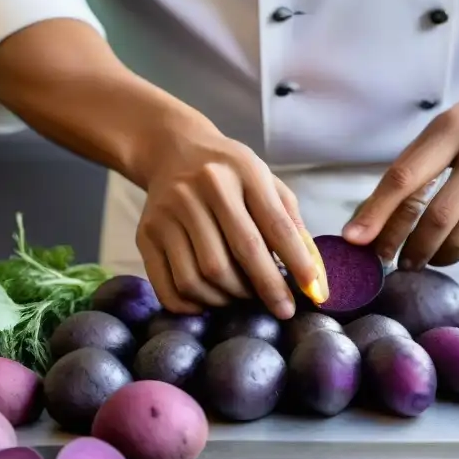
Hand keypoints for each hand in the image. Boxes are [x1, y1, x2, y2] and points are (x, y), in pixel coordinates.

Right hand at [136, 111, 317, 318]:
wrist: (172, 150)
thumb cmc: (231, 175)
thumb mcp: (267, 183)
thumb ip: (292, 224)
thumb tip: (314, 276)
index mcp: (243, 171)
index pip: (275, 226)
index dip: (297, 264)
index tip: (313, 293)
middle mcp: (204, 187)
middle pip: (239, 253)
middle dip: (267, 288)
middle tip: (282, 308)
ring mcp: (170, 210)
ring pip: (202, 276)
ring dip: (229, 298)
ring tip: (243, 296)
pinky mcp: (145, 233)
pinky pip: (170, 286)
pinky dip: (193, 306)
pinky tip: (211, 301)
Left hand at [343, 83, 458, 269]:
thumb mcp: (450, 128)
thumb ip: (414, 167)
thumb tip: (369, 224)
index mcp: (455, 125)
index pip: (405, 176)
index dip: (376, 213)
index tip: (354, 241)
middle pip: (437, 217)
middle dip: (410, 247)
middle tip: (396, 261)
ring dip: (437, 257)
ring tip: (426, 257)